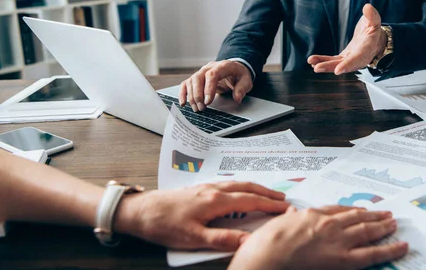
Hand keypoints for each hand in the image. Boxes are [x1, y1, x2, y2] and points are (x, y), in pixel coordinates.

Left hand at [113, 182, 288, 250]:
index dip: (270, 205)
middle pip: (247, 188)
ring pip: (237, 184)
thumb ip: (223, 239)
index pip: (251, 202)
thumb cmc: (163, 224)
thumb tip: (247, 240)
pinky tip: (239, 192)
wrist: (140, 211)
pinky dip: (241, 187)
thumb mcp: (194, 238)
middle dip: (267, 193)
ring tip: (266, 194)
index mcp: (215, 201)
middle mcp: (213, 190)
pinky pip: (227, 184)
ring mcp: (205, 187)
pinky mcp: (198, 189)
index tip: (285, 208)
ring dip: (255, 188)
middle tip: (283, 199)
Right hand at [179, 60, 252, 111]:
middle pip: (198, 78)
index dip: (208, 89)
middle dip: (198, 94)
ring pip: (191, 81)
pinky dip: (183, 93)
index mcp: (223, 66)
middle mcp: (209, 67)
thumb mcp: (246, 80)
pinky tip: (183, 103)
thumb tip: (237, 98)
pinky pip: (186, 84)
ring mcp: (201, 72)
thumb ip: (242, 88)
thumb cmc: (239, 75)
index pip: (212, 75)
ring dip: (192, 96)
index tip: (208, 102)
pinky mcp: (196, 78)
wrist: (234, 69)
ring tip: (197, 109)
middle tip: (202, 108)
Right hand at [229, 206, 407, 269]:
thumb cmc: (265, 245)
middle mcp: (327, 223)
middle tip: (386, 214)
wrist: (264, 258)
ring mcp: (336, 240)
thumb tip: (291, 213)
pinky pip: (372, 253)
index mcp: (311, 214)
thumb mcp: (276, 224)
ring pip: (367, 230)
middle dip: (372, 216)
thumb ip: (289, 218)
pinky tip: (401, 246)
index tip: (361, 210)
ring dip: (383, 226)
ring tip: (394, 224)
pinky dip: (389, 249)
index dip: (352, 210)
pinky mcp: (343, 259)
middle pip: (355, 217)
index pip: (336, 210)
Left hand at [308, 4, 386, 74]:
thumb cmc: (374, 28)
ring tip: (312, 64)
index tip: (338, 70)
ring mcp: (350, 59)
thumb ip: (372, 15)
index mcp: (367, 49)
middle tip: (317, 68)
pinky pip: (333, 61)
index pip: (358, 58)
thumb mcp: (374, 20)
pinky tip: (313, 62)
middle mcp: (359, 58)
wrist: (374, 39)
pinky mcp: (344, 58)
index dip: (348, 64)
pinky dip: (323, 61)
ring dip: (324, 65)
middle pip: (344, 64)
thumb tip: (367, 7)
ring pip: (337, 64)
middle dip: (330, 67)